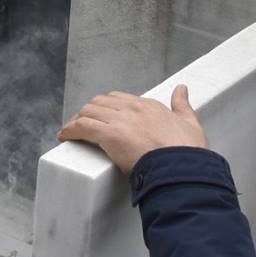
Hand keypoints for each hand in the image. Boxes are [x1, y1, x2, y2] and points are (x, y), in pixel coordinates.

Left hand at [57, 85, 208, 175]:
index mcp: (149, 106)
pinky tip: (65, 136)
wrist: (182, 168)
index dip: (107, 108)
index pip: (120, 99)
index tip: (102, 117)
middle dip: (89, 112)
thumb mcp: (190, 123)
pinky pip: (82, 127)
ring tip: (72, 130)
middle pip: (101, 102)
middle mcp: (133, 108)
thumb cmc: (188, 153)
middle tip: (83, 124)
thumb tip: (181, 88)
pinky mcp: (109, 135)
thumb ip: (182, 105)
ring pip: (89, 112)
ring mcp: (120, 120)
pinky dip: (70, 130)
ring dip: (77, 120)